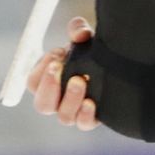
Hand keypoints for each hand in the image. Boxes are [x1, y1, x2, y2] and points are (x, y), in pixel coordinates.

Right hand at [27, 16, 99, 130]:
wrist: (121, 66)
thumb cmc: (94, 51)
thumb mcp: (87, 38)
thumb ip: (79, 30)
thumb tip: (80, 34)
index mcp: (49, 82)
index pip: (33, 83)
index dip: (40, 69)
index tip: (57, 53)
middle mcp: (58, 100)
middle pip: (42, 105)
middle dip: (48, 86)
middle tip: (59, 67)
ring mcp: (75, 111)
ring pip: (63, 116)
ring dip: (69, 98)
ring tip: (79, 80)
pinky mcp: (92, 118)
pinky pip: (84, 124)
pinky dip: (85, 115)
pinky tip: (91, 102)